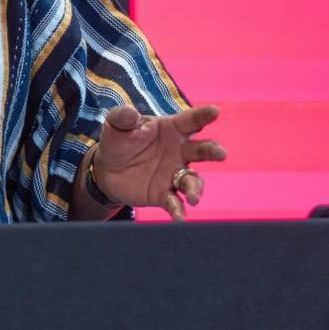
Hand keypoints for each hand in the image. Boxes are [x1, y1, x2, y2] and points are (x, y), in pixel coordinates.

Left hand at [91, 104, 224, 220]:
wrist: (107, 170)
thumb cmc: (118, 140)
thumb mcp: (116, 124)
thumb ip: (122, 117)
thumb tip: (129, 114)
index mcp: (171, 129)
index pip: (191, 120)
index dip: (203, 115)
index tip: (215, 111)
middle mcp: (179, 151)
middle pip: (202, 150)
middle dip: (213, 151)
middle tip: (221, 154)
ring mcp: (174, 174)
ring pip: (192, 180)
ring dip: (196, 188)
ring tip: (194, 197)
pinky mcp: (163, 194)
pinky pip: (175, 202)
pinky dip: (178, 210)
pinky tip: (179, 218)